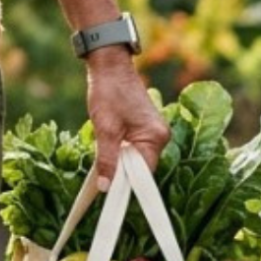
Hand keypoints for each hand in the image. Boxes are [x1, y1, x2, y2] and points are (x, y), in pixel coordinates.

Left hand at [84, 50, 168, 189]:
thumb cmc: (108, 92)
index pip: (144, 173)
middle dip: (122, 172)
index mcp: (156, 137)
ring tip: (103, 162)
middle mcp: (160, 136)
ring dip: (119, 161)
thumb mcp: (104, 128)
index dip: (127, 184)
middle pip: (141, 167)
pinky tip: (108, 149)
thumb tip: (106, 187)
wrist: (109, 65)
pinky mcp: (144, 128)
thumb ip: (107, 159)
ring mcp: (153, 131)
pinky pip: (133, 148)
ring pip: (135, 158)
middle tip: (101, 178)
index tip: (110, 195)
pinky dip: (121, 152)